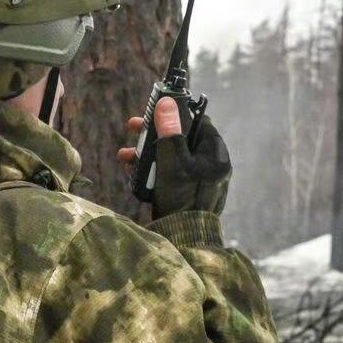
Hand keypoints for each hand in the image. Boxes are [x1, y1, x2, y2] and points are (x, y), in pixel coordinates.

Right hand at [118, 98, 230, 217]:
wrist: (183, 239)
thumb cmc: (181, 198)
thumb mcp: (172, 161)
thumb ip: (170, 132)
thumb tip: (167, 103)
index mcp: (216, 155)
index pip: (201, 123)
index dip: (179, 115)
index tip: (158, 111)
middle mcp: (213, 167)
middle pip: (184, 140)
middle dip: (156, 134)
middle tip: (134, 127)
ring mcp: (203, 182)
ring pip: (175, 158)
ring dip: (149, 153)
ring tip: (126, 154)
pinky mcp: (191, 195)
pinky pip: (173, 176)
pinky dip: (155, 172)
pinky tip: (134, 173)